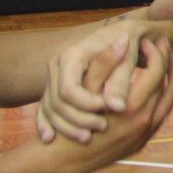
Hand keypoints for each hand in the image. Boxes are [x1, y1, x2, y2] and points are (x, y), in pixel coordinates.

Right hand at [39, 22, 152, 142]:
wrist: (121, 33)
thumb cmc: (127, 45)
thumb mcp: (126, 60)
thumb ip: (119, 82)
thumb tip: (117, 107)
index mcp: (71, 56)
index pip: (68, 90)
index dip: (87, 105)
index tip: (108, 111)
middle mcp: (57, 66)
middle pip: (57, 102)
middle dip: (77, 119)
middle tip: (101, 127)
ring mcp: (52, 78)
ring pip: (50, 108)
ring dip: (65, 126)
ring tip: (87, 138)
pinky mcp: (53, 88)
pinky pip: (44, 109)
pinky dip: (46, 124)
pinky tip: (50, 139)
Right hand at [42, 38, 172, 172]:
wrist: (59, 162)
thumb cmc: (66, 121)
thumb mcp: (83, 89)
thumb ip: (104, 64)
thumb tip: (123, 38)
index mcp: (131, 106)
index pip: (157, 71)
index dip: (157, 52)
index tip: (152, 41)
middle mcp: (143, 122)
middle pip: (168, 85)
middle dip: (167, 64)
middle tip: (164, 49)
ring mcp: (143, 135)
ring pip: (168, 103)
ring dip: (169, 82)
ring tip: (165, 65)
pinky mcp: (139, 144)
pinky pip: (159, 118)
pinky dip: (161, 101)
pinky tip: (153, 90)